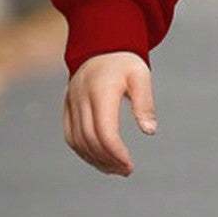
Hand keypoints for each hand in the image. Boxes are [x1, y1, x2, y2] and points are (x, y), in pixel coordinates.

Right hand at [63, 51, 156, 176]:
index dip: (116, 153)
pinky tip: (100, 160)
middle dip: (108, 160)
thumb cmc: (125, 62)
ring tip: (116, 169)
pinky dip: (83, 151)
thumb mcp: (141, 76)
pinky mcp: (67, 106)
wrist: (101, 45)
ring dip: (95, 159)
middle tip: (126, 171)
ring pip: (77, 141)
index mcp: (101, 92)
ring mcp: (71, 103)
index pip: (104, 132)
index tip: (130, 165)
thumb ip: (145, 103)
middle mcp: (81, 98)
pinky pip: (70, 135)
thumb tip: (149, 131)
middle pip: (90, 140)